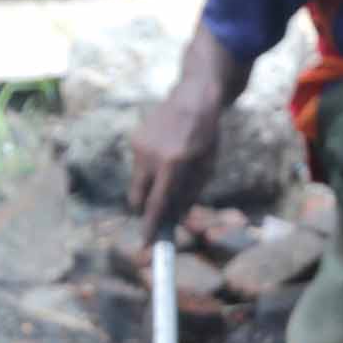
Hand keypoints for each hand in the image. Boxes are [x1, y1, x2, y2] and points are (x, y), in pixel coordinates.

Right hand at [126, 76, 218, 235]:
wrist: (193, 97)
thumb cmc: (206, 135)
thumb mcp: (207, 167)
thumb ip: (189, 194)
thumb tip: (173, 219)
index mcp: (174, 164)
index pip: (157, 204)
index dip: (150, 226)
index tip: (145, 245)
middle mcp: (152, 156)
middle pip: (137, 198)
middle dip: (144, 211)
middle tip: (156, 216)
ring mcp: (140, 146)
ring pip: (138, 183)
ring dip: (151, 187)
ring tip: (173, 169)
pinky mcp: (135, 139)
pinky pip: (139, 166)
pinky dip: (151, 170)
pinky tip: (167, 153)